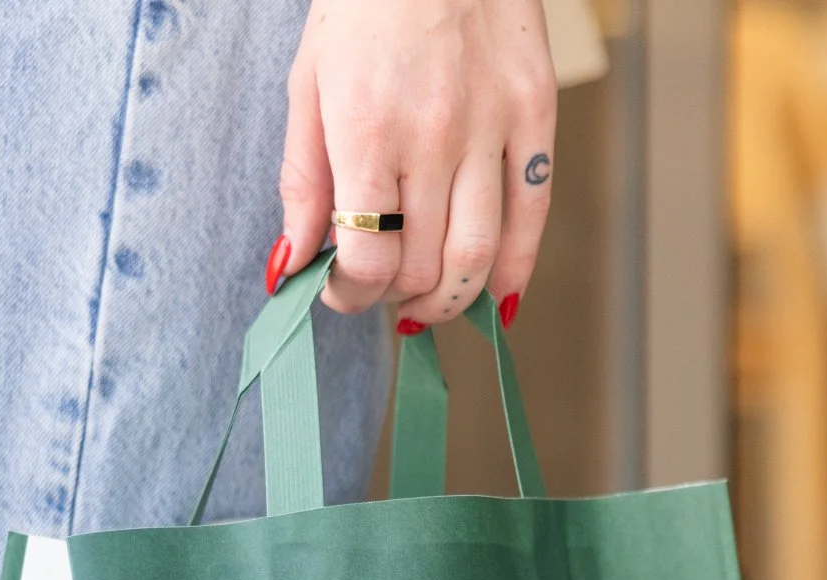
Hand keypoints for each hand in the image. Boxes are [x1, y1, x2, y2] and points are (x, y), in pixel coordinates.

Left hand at [267, 0, 557, 331]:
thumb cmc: (363, 7)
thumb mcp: (308, 87)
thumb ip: (302, 184)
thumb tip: (290, 268)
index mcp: (367, 132)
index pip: (366, 259)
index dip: (349, 296)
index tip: (340, 292)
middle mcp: (432, 138)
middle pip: (421, 267)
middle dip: (395, 297)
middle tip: (383, 292)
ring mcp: (491, 129)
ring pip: (476, 256)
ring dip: (449, 300)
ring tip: (428, 304)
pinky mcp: (535, 114)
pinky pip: (532, 216)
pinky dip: (515, 272)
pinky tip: (497, 298)